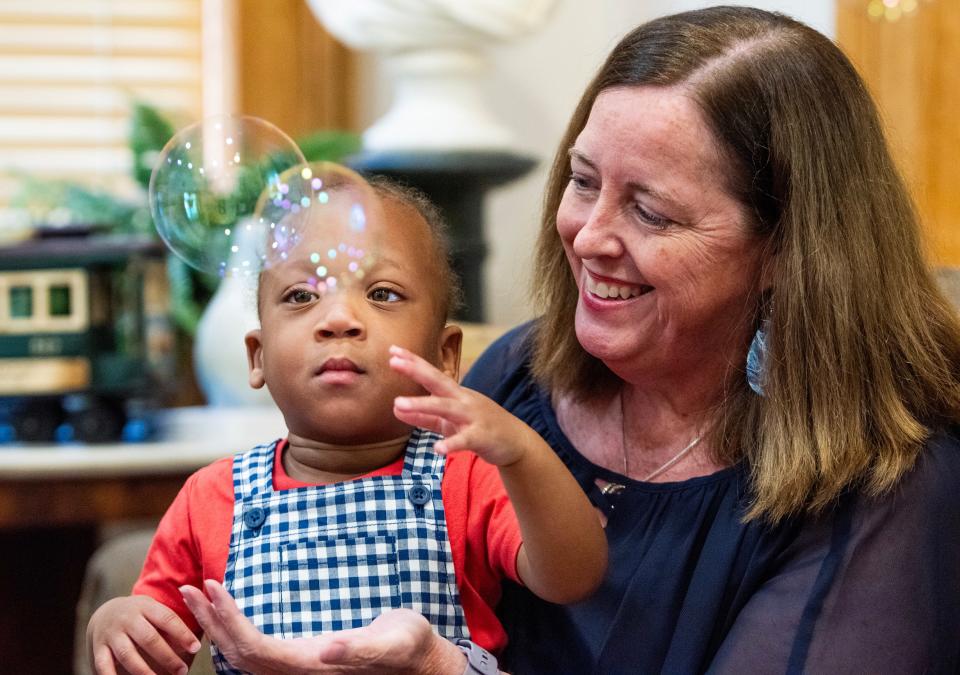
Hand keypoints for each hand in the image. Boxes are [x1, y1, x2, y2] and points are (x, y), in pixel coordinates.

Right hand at [87, 595, 199, 674]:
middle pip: (149, 639)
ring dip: (144, 671)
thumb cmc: (141, 615)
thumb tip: (195, 640)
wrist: (105, 612)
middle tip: (182, 670)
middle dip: (167, 656)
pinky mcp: (99, 649)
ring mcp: (112, 634)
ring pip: (128, 654)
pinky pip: (103, 666)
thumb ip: (171, 621)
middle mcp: (127, 619)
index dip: (182, 633)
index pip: (167, 619)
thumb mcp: (154, 610)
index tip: (195, 648)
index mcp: (145, 606)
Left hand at [180, 580, 466, 673]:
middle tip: (191, 586)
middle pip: (239, 654)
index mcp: (313, 665)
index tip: (213, 586)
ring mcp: (299, 669)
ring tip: (199, 596)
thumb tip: (326, 650)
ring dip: (218, 625)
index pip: (254, 649)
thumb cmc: (410, 649)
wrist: (422, 663)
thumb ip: (360, 648)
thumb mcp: (394, 641)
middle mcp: (299, 672)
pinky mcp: (304, 661)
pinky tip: (229, 615)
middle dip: (211, 620)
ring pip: (243, 655)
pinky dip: (235, 630)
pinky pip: (257, 651)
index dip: (229, 620)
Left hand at [390, 344, 543, 465]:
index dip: (413, 362)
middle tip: (393, 362)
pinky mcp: (481, 437)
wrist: (516, 441)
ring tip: (397, 404)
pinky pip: (464, 440)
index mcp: (456, 394)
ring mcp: (473, 417)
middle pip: (438, 381)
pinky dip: (451, 444)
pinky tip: (438, 449)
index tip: (392, 350)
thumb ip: (424, 417)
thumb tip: (395, 409)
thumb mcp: (449, 422)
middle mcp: (463, 400)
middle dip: (416, 371)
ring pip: (445, 408)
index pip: (432, 374)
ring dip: (421, 404)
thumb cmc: (480, 427)